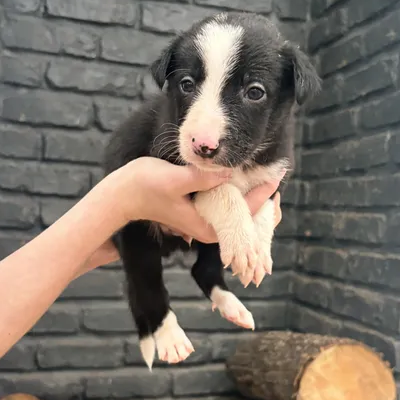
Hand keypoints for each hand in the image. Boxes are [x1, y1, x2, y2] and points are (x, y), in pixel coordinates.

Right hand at [82, 159, 282, 271]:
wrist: (121, 195)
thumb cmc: (144, 186)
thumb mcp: (175, 179)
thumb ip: (203, 177)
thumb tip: (230, 171)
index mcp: (207, 226)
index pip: (245, 212)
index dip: (263, 194)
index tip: (278, 176)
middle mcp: (208, 228)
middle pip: (245, 218)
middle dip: (262, 198)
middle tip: (279, 174)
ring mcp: (203, 220)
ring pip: (236, 212)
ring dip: (250, 195)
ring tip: (267, 176)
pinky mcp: (198, 211)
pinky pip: (225, 206)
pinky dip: (236, 194)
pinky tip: (243, 177)